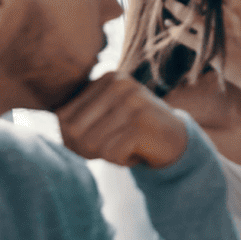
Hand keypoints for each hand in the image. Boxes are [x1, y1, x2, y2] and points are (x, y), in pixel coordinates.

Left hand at [56, 72, 187, 167]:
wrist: (178, 140)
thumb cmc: (136, 130)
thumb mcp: (109, 113)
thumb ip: (82, 115)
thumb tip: (62, 130)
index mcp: (108, 78)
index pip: (64, 115)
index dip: (71, 138)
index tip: (95, 143)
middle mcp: (120, 85)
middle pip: (74, 130)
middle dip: (86, 150)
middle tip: (107, 152)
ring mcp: (132, 103)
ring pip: (92, 144)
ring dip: (106, 156)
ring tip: (125, 149)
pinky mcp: (141, 124)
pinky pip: (112, 153)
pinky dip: (122, 161)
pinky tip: (138, 152)